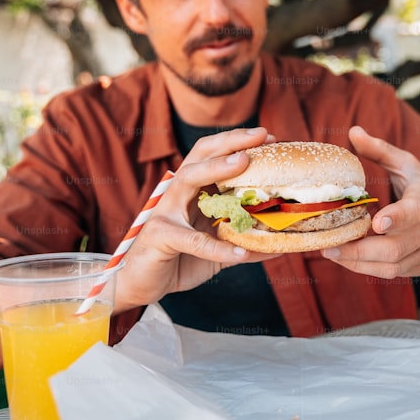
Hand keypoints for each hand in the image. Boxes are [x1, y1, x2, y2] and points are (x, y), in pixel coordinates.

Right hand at [113, 127, 277, 311]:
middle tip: (261, 135)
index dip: (238, 143)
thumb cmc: (178, 259)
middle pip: (201, 155)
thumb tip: (279, 240)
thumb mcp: (217, 247)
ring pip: (189, 179)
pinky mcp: (159, 236)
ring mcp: (166, 211)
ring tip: (243, 162)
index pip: (213, 155)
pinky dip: (216, 247)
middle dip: (231, 141)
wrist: (140, 284)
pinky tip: (240, 253)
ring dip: (216, 168)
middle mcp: (177, 193)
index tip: (268, 137)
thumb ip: (243, 240)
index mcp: (192, 191)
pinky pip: (191, 240)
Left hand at [322, 126, 419, 278]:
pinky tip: (344, 259)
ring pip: (390, 264)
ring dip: (357, 262)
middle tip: (330, 246)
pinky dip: (365, 268)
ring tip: (331, 252)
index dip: (396, 218)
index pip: (413, 212)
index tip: (376, 222)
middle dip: (361, 250)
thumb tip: (352, 132)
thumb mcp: (408, 165)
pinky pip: (389, 272)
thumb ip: (380, 151)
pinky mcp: (417, 268)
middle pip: (395, 247)